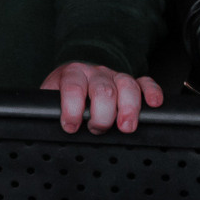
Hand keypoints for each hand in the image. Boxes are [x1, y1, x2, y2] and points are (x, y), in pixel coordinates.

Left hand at [41, 61, 165, 134]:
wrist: (76, 70)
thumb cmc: (63, 88)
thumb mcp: (50, 93)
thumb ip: (49, 105)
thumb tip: (45, 124)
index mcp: (72, 74)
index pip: (73, 88)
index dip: (72, 109)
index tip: (71, 126)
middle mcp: (95, 73)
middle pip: (103, 90)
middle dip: (102, 114)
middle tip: (97, 129)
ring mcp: (116, 76)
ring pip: (127, 85)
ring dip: (129, 108)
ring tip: (125, 127)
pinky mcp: (133, 81)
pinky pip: (146, 82)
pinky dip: (153, 92)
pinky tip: (154, 104)